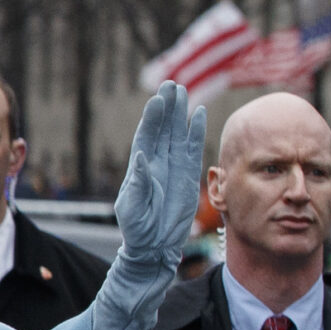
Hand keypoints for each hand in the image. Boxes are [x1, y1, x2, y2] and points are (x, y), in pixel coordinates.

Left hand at [116, 81, 207, 258]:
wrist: (154, 244)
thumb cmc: (137, 228)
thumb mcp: (131, 208)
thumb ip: (138, 184)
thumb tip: (141, 158)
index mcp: (139, 167)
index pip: (146, 137)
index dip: (152, 119)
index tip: (157, 100)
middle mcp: (156, 162)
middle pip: (162, 129)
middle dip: (166, 108)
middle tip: (171, 85)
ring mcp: (173, 166)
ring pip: (178, 134)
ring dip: (180, 113)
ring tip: (183, 92)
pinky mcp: (188, 174)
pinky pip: (193, 148)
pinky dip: (196, 131)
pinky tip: (199, 113)